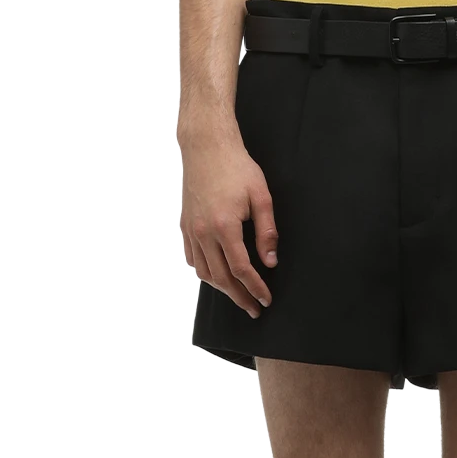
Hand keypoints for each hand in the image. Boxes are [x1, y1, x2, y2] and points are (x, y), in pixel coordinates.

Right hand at [179, 128, 278, 317]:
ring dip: (222, 289)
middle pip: (222, 277)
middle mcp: (204, 232)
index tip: (266, 300)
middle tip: (254, 309)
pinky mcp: (185, 225)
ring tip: (238, 296)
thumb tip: (270, 261)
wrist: (206, 148)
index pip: (241, 269)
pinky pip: (192, 259)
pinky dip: (205, 273)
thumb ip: (267, 231)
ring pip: (205, 272)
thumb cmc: (237, 168)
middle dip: (240, 297)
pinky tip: (217, 276)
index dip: (255, 288)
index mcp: (224, 226)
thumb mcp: (261, 196)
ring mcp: (191, 230)